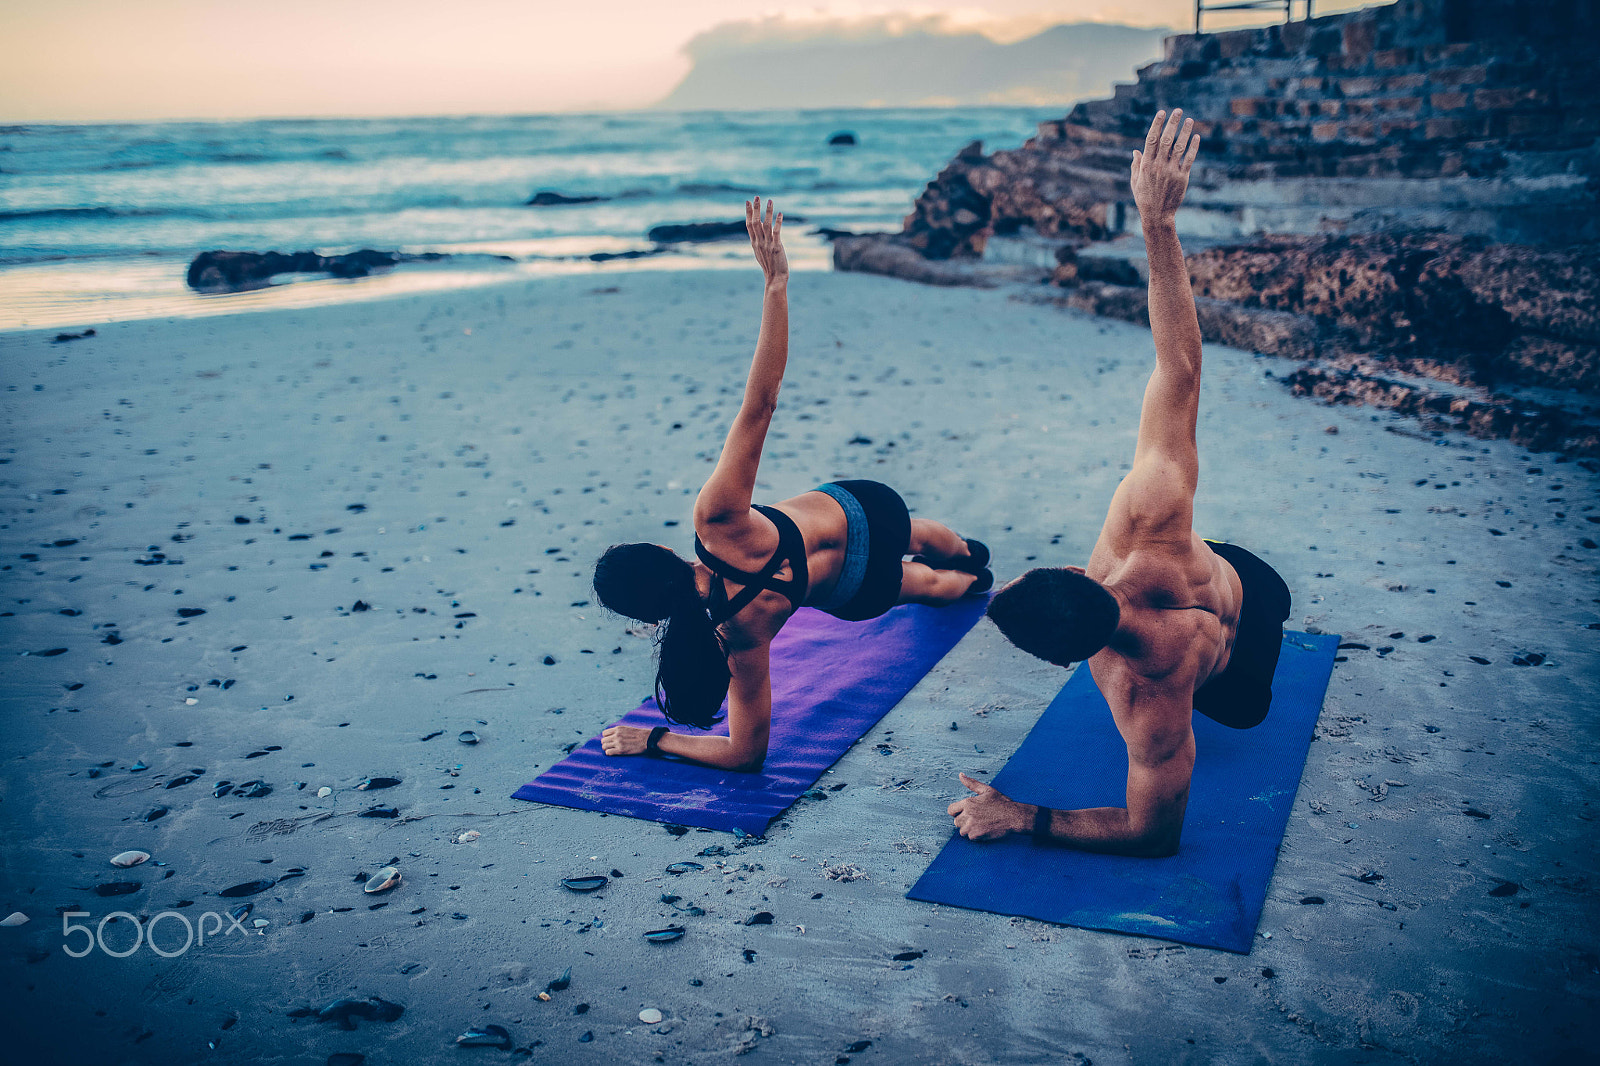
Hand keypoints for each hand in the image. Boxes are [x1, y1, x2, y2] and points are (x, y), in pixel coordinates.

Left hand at [601, 724, 652, 756]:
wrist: (647, 739)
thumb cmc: (639, 734)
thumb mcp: (627, 729)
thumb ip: (619, 731)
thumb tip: (612, 735)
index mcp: (618, 729)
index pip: (604, 733)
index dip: (606, 737)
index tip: (610, 740)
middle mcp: (616, 735)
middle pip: (603, 741)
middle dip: (606, 744)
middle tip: (610, 746)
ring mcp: (618, 743)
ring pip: (604, 747)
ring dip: (607, 749)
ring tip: (612, 750)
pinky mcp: (621, 750)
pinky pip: (608, 752)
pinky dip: (609, 753)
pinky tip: (614, 753)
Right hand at [747, 196, 787, 282]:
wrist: (775, 278)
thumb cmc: (769, 265)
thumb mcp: (760, 251)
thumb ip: (759, 239)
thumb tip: (759, 225)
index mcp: (754, 243)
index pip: (749, 224)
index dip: (748, 212)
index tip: (747, 201)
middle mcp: (759, 242)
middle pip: (755, 222)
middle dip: (755, 209)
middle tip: (756, 196)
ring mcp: (767, 244)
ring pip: (765, 225)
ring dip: (767, 212)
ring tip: (770, 201)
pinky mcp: (776, 247)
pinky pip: (776, 232)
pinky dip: (778, 223)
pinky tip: (780, 214)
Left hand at [947, 772, 1028, 841]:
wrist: (1014, 817)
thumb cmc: (1001, 803)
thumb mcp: (986, 790)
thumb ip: (971, 783)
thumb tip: (960, 775)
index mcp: (968, 803)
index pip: (951, 810)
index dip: (957, 812)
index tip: (965, 813)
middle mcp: (967, 814)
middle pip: (956, 822)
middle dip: (964, 821)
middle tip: (977, 819)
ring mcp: (971, 825)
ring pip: (962, 831)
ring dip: (969, 829)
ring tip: (981, 824)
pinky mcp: (976, 835)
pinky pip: (970, 838)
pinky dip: (976, 836)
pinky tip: (985, 829)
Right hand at [1130, 109, 1199, 226]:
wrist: (1157, 215)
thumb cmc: (1144, 198)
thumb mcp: (1135, 181)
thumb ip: (1136, 165)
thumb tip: (1136, 150)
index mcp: (1146, 165)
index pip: (1151, 139)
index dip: (1157, 124)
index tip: (1161, 112)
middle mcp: (1158, 166)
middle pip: (1166, 139)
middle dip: (1172, 123)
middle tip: (1178, 110)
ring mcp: (1171, 171)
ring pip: (1179, 147)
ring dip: (1185, 132)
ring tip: (1190, 120)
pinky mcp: (1182, 178)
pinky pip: (1189, 159)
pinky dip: (1193, 147)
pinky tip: (1196, 137)